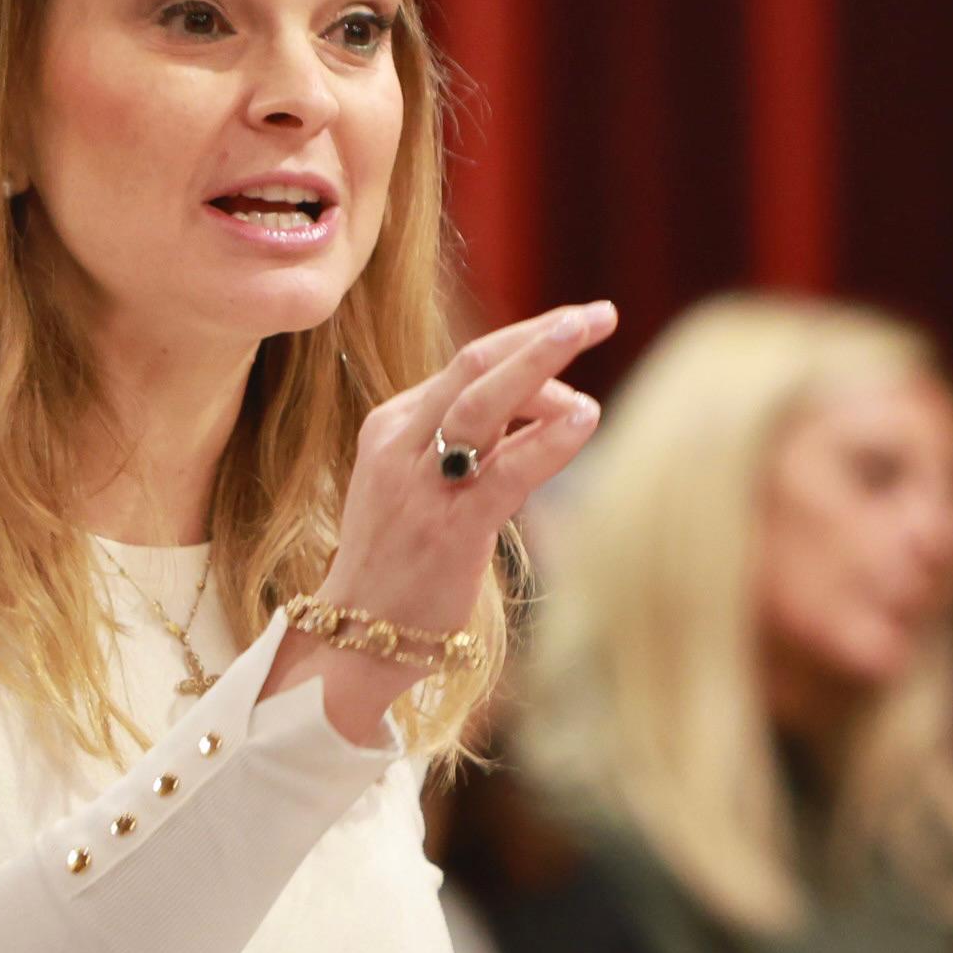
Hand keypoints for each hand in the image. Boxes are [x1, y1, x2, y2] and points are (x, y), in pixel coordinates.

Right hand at [267, 303, 615, 744]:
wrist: (354, 638)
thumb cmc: (401, 561)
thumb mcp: (423, 483)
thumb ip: (473, 442)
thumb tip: (552, 404)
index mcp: (391, 426)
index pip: (466, 365)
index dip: (525, 340)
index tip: (572, 324)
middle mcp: (400, 444)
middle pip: (474, 365)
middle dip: (540, 334)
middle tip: (597, 314)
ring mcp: (420, 485)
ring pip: (484, 401)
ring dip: (543, 361)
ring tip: (591, 334)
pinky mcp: (448, 528)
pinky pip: (505, 469)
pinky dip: (548, 438)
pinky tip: (585, 419)